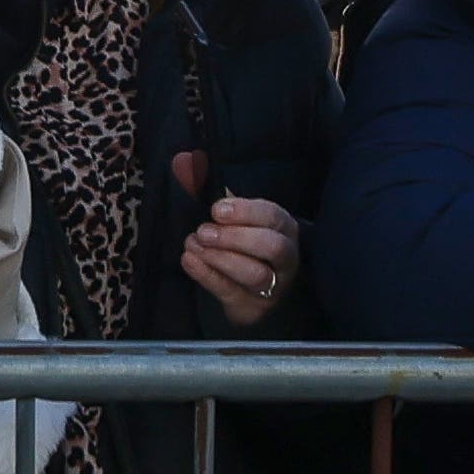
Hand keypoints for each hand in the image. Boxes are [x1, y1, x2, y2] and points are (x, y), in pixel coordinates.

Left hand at [178, 191, 300, 329]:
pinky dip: (207, 276)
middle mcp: (285, 258)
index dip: (245, 211)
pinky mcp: (252, 306)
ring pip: (255, 274)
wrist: (255, 290)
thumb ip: (219, 198)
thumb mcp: (239, 220)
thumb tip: (188, 166)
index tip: (216, 209)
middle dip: (236, 237)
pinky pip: (230, 292)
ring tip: (193, 245)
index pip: (273, 217)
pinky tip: (188, 260)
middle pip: (271, 246)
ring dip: (221, 258)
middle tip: (204, 231)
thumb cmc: (246, 246)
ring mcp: (272, 285)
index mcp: (284, 229)